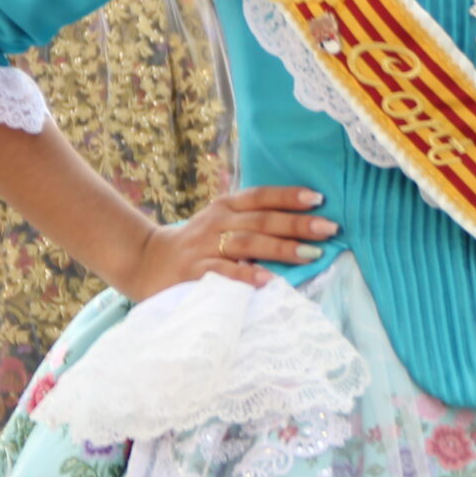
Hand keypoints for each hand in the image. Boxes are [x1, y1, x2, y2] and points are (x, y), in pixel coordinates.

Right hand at [120, 185, 335, 301]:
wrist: (146, 261)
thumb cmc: (197, 243)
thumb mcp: (220, 222)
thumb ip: (252, 220)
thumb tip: (304, 222)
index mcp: (225, 206)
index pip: (261, 196)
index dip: (289, 196)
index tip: (319, 198)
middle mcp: (216, 222)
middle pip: (261, 220)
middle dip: (297, 224)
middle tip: (329, 228)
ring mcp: (204, 247)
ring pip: (246, 243)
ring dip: (280, 248)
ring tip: (310, 254)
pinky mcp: (192, 272)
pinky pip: (222, 272)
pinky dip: (246, 275)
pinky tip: (269, 280)